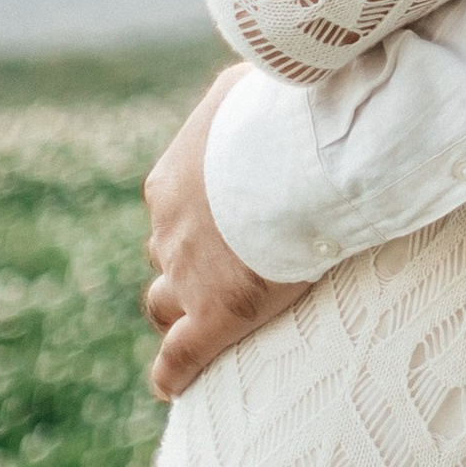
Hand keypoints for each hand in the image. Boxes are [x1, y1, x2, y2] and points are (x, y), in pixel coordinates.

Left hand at [143, 67, 309, 398]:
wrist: (301, 155)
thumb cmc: (285, 110)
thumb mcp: (253, 88)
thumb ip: (242, 101)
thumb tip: (258, 82)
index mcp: (172, 179)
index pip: (170, 206)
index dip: (196, 217)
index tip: (223, 219)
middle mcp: (169, 228)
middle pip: (166, 253)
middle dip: (186, 259)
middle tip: (225, 261)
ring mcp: (187, 275)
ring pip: (164, 303)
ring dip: (179, 308)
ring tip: (202, 316)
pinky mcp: (216, 315)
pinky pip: (179, 359)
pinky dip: (174, 373)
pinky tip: (174, 385)